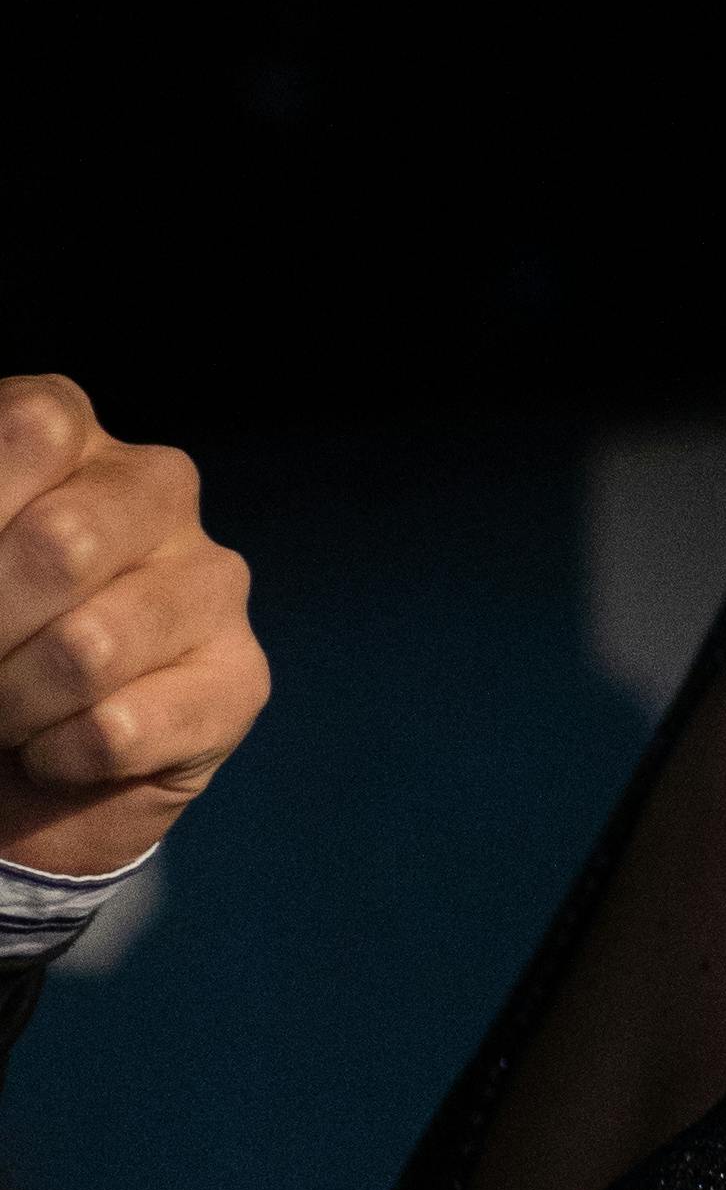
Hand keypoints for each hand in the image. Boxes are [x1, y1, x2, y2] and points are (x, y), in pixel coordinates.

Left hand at [0, 377, 270, 876]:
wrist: (3, 761)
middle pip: (65, 539)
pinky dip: (58, 757)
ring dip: (14, 705)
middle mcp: (155, 488)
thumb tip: (30, 565)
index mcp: (67, 435)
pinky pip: (124, 729)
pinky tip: (52, 752)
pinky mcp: (239, 679)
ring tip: (5, 716)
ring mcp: (210, 581)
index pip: (35, 428)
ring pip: (92, 646)